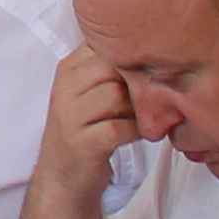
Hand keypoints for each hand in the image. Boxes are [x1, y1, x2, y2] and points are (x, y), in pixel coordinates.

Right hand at [33, 43, 139, 200]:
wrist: (63, 175)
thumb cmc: (88, 129)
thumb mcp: (90, 91)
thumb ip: (110, 68)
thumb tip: (156, 42)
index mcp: (68, 70)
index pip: (103, 44)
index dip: (132, 55)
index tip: (149, 68)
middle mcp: (64, 89)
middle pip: (112, 67)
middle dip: (137, 82)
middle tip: (151, 96)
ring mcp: (70, 116)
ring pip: (116, 95)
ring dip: (138, 108)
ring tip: (143, 117)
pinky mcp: (82, 143)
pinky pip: (121, 127)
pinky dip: (137, 131)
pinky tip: (139, 134)